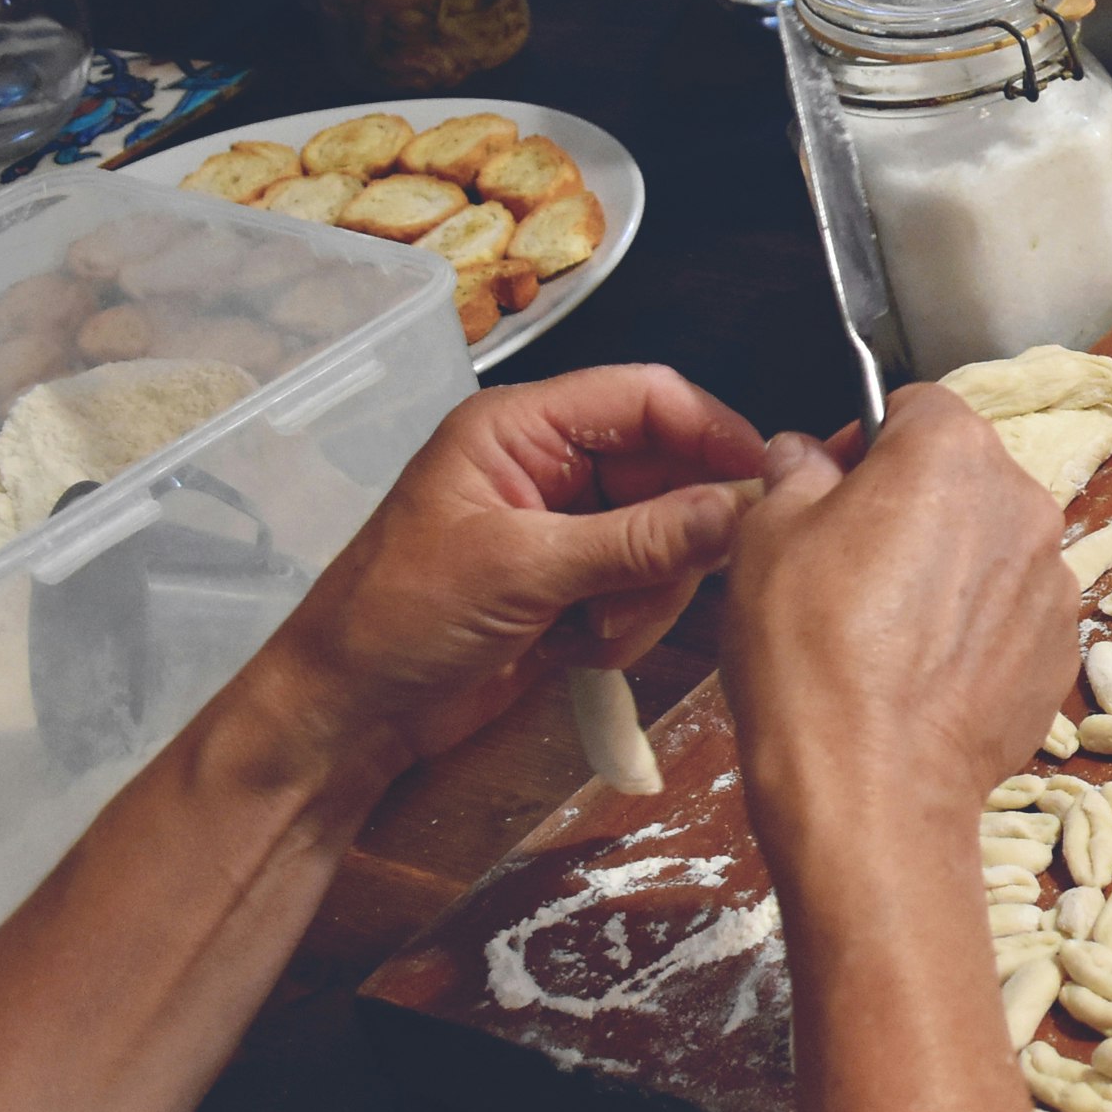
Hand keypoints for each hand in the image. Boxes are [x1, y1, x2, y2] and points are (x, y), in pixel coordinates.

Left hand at [247, 364, 765, 789]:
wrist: (348, 714)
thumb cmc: (404, 618)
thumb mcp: (522, 572)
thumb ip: (637, 540)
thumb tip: (739, 509)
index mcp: (522, 427)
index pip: (647, 398)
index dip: (713, 433)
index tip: (763, 487)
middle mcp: (550, 465)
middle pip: (669, 469)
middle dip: (675, 535)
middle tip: (655, 588)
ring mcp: (565, 527)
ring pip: (667, 536)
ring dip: (648, 591)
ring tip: (594, 630)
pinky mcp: (573, 584)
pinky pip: (644, 586)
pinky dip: (629, 621)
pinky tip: (580, 649)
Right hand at [720, 387, 1079, 864]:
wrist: (869, 784)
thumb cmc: (809, 651)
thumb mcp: (765, 536)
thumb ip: (795, 472)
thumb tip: (806, 454)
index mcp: (953, 451)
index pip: (914, 406)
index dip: (864, 441)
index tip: (828, 487)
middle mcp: (1024, 502)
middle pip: (963, 475)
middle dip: (910, 502)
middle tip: (848, 562)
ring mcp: (1054, 580)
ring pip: (991, 546)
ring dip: (948, 565)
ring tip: (884, 628)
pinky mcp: (1062, 649)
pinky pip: (1012, 613)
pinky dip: (975, 627)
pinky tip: (922, 671)